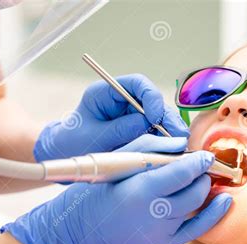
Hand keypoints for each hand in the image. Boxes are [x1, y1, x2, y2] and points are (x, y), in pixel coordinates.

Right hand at [2, 135, 231, 243]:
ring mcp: (161, 232)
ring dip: (204, 188)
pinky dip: (214, 214)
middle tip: (202, 165)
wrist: (80, 231)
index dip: (199, 161)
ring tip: (203, 178)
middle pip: (195, 189)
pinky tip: (224, 201)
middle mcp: (155, 213)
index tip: (205, 154)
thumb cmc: (96, 192)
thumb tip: (183, 143)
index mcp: (141, 189)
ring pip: (197, 205)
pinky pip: (198, 230)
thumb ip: (152, 148)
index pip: (183, 172)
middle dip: (203, 174)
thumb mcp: (118, 162)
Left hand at [33, 74, 188, 160]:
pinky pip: (157, 133)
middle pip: (153, 102)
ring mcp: (132, 117)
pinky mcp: (138, 132)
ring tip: (181, 146)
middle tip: (179, 135)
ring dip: (171, 131)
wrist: (65, 156)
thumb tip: (146, 123)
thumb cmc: (72, 143)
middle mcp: (123, 102)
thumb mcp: (93, 137)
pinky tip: (174, 151)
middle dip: (167, 118)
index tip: (155, 115)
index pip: (136, 84)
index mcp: (107, 93)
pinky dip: (166, 142)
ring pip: (159, 118)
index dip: (150, 96)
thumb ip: (119, 129)